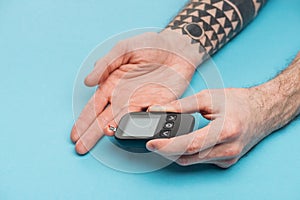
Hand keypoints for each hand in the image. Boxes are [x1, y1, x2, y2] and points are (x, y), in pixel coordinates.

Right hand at [71, 31, 200, 153]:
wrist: (177, 48)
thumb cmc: (149, 46)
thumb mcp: (123, 49)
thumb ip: (106, 64)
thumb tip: (88, 81)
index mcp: (113, 85)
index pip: (94, 107)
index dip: (84, 121)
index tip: (74, 135)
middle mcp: (124, 97)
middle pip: (104, 119)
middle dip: (91, 133)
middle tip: (81, 148)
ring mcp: (141, 103)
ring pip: (123, 123)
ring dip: (113, 132)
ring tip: (103, 138)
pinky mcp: (159, 106)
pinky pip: (149, 120)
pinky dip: (141, 128)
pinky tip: (130, 134)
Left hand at [147, 87, 273, 167]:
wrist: (262, 111)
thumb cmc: (237, 102)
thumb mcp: (208, 98)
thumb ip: (181, 105)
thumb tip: (158, 110)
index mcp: (226, 131)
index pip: (190, 144)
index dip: (167, 146)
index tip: (151, 143)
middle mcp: (228, 149)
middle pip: (188, 157)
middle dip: (167, 151)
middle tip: (154, 141)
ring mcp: (229, 158)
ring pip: (193, 161)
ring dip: (176, 153)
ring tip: (164, 142)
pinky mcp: (227, 161)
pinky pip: (201, 161)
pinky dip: (188, 154)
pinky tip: (182, 144)